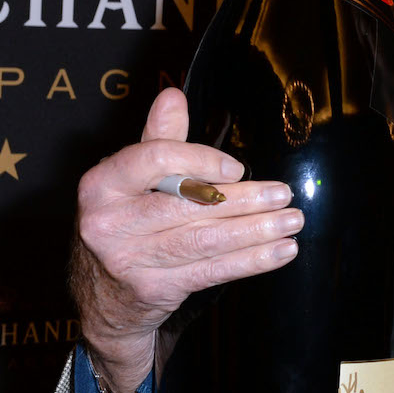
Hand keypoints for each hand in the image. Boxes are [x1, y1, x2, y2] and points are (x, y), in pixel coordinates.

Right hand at [70, 88, 302, 392]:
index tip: (236, 167)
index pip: (154, 160)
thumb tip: (172, 96)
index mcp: (102, 185)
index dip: (200, 160)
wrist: (102, 296)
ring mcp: (130, 260)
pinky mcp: (154, 289)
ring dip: (257, 230)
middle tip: (283, 194)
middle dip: (244, 200)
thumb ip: (157, 139)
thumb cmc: (125, 223)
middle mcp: (109, 223)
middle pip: (188, 205)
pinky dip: (253, 260)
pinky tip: (282, 250)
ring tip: (291, 220)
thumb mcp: (129, 180)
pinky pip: (213, 271)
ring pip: (206, 240)